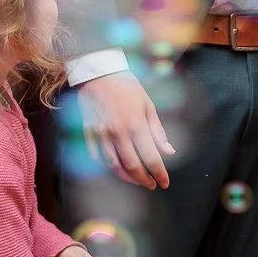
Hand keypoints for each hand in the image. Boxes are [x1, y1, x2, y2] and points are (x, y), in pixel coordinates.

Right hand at [74, 71, 172, 190]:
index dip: (159, 174)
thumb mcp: (148, 105)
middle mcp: (118, 133)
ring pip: (113, 166)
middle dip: (144, 180)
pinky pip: (96, 158)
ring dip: (126, 177)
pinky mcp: (88, 133)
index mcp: (136, 125)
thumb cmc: (127, 86)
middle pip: (132, 167)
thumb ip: (158, 132)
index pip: (151, 158)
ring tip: (136, 180)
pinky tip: (116, 169)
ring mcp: (101, 134)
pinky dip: (106, 168)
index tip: (165, 182)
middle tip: (152, 184)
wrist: (100, 72)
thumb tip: (169, 152)